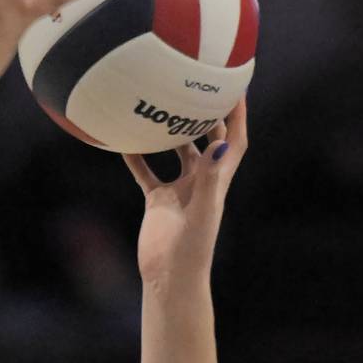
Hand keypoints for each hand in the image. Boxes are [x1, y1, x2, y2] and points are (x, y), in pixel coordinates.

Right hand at [125, 100, 248, 286]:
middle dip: (205, 113)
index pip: (234, 141)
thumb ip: (209, 177)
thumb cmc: (191, 250)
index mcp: (218, 181)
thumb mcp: (202, 211)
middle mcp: (201, 181)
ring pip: (175, 151)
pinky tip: (124, 139)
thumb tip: (217, 143)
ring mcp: (179, 189)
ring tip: (160, 103)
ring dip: (169, 130)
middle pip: (207, 139)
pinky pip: (146, 172)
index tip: (235, 85)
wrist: (170, 278)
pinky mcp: (157, 200)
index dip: (237, 114)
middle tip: (194, 84)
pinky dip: (137, 156)